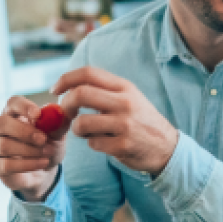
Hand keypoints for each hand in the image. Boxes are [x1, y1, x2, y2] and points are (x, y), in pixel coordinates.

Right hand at [0, 96, 68, 200]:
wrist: (45, 170)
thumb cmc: (48, 145)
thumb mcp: (58, 134)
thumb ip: (60, 123)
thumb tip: (67, 110)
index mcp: (14, 113)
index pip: (12, 103)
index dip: (23, 107)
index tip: (38, 115)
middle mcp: (0, 128)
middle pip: (1, 123)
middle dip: (24, 131)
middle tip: (43, 139)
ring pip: (3, 145)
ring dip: (29, 150)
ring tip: (48, 153)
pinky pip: (5, 164)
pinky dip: (27, 164)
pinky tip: (43, 163)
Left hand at [54, 67, 179, 175]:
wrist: (167, 147)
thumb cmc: (141, 121)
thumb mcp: (129, 97)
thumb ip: (103, 89)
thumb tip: (68, 86)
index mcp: (124, 87)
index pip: (88, 73)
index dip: (66, 79)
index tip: (55, 90)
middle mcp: (125, 103)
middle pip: (80, 94)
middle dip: (66, 104)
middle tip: (66, 113)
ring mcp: (124, 125)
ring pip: (81, 123)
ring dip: (78, 129)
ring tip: (89, 132)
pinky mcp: (123, 146)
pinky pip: (92, 144)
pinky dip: (93, 144)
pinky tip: (106, 144)